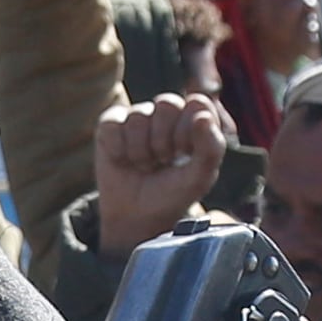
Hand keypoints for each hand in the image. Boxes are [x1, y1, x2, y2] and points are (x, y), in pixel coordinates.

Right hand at [92, 91, 233, 258]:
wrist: (138, 217)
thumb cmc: (172, 194)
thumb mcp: (199, 178)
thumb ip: (211, 148)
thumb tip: (204, 116)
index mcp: (192, 120)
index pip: (197, 104)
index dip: (190, 131)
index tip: (185, 154)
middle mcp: (165, 113)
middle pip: (167, 103)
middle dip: (165, 141)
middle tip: (163, 161)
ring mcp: (137, 117)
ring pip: (139, 117)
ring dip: (142, 151)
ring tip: (145, 166)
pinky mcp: (110, 125)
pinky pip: (114, 126)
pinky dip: (120, 151)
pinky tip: (124, 161)